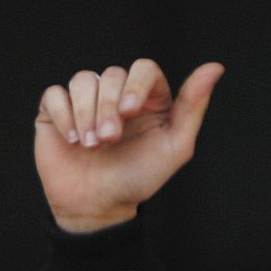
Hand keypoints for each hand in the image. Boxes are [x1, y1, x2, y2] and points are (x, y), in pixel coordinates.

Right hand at [34, 59, 223, 232]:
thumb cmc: (139, 177)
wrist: (98, 203)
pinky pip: (55, 94)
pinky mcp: (57, 109)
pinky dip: (63, 115)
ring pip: (84, 80)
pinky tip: (71, 139)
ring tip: (91, 145)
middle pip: (113, 75)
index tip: (129, 111)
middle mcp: (119, 95)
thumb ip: (193, 106)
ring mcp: (87, 100)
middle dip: (109, 108)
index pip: (145, 69)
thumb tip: (215, 67)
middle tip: (109, 139)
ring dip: (86, 113)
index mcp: (150, 100)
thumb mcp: (176, 146)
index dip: (136, 84)